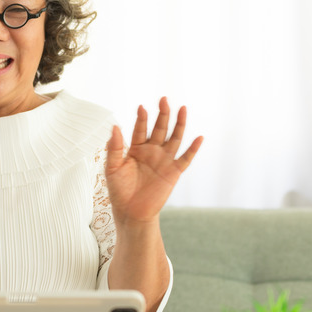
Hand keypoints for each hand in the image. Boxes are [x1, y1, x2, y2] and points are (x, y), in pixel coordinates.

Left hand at [105, 97, 202, 224]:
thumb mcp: (112, 168)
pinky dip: (193, 149)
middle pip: (159, 129)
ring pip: (174, 138)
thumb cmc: (119, 190)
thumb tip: (115, 127)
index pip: (140, 129)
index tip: (142, 107)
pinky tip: (199, 137)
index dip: (141, 118)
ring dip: (179, 124)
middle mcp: (151, 151)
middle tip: (164, 99)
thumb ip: (114, 148)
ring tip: (182, 108)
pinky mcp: (173, 172)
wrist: (131, 212)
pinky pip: (185, 159)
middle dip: (162, 114)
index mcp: (135, 148)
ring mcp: (164, 160)